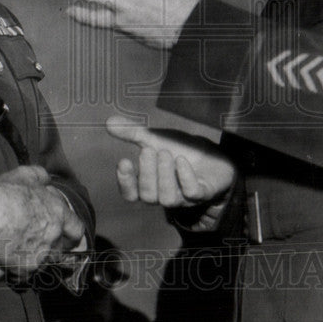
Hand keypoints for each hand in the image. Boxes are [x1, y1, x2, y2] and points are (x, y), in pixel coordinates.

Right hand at [0, 166, 84, 282]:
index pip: (76, 228)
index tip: (69, 236)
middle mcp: (54, 236)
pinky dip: (18, 270)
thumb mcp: (25, 176)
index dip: (72, 233)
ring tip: (22, 252)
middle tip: (40, 243)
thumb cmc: (5, 195)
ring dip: (36, 258)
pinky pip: (26, 274)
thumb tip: (46, 180)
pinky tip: (9, 263)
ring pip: (44, 261)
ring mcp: (41, 254)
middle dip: (53, 247)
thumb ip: (40, 177)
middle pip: (61, 247)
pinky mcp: (26, 269)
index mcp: (58, 213)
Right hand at [106, 114, 235, 228]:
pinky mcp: (204, 192)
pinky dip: (185, 177)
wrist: (214, 154)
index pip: (131, 194)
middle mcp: (165, 194)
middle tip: (149, 151)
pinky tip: (181, 161)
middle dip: (147, 174)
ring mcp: (184, 196)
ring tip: (166, 154)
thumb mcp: (155, 139)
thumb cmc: (181, 150)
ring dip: (164, 176)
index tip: (123, 161)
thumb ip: (133, 133)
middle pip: (148, 196)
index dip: (126, 182)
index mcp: (150, 184)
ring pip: (167, 199)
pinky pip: (192, 193)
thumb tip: (109, 122)